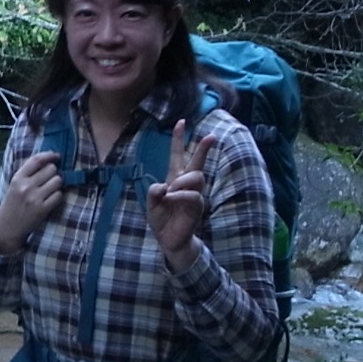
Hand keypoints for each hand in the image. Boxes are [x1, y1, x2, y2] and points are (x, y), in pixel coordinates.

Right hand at [0, 149, 66, 255]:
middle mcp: (26, 186)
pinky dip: (57, 196)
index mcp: (17, 178)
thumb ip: (28, 173)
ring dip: (57, 184)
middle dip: (53, 173)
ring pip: (57, 181)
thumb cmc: (12, 203)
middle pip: (51, 169)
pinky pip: (59, 195)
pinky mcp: (42, 209)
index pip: (36, 160)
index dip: (49, 155)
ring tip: (50, 189)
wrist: (7, 226)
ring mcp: (35, 198)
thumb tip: (49, 160)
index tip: (56, 156)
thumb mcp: (14, 185)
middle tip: (49, 179)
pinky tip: (51, 199)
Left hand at [145, 120, 215, 269]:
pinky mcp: (197, 207)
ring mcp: (194, 195)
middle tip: (210, 136)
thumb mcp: (151, 204)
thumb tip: (164, 187)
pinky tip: (173, 197)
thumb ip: (154, 193)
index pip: (177, 155)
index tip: (181, 122)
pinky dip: (182, 194)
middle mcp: (186, 184)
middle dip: (203, 148)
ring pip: (196, 177)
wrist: (168, 239)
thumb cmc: (161, 219)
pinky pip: (193, 196)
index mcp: (174, 178)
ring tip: (172, 189)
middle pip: (197, 162)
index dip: (179, 139)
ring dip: (183, 180)